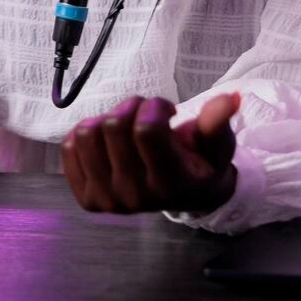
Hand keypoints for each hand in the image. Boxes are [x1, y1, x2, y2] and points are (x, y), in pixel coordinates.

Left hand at [61, 92, 240, 216]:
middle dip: (132, 107)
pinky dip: (87, 134)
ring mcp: (108, 200)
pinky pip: (69, 148)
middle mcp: (137, 198)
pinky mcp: (87, 198)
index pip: (146, 129)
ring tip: (128, 129)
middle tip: (145, 115)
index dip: (155, 105)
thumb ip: (216, 123)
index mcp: (171, 184)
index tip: (166, 109)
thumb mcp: (216, 145)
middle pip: (114, 127)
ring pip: (87, 133)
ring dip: (107, 119)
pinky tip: (109, 142)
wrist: (183, 195)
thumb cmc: (199, 163)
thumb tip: (230, 99)